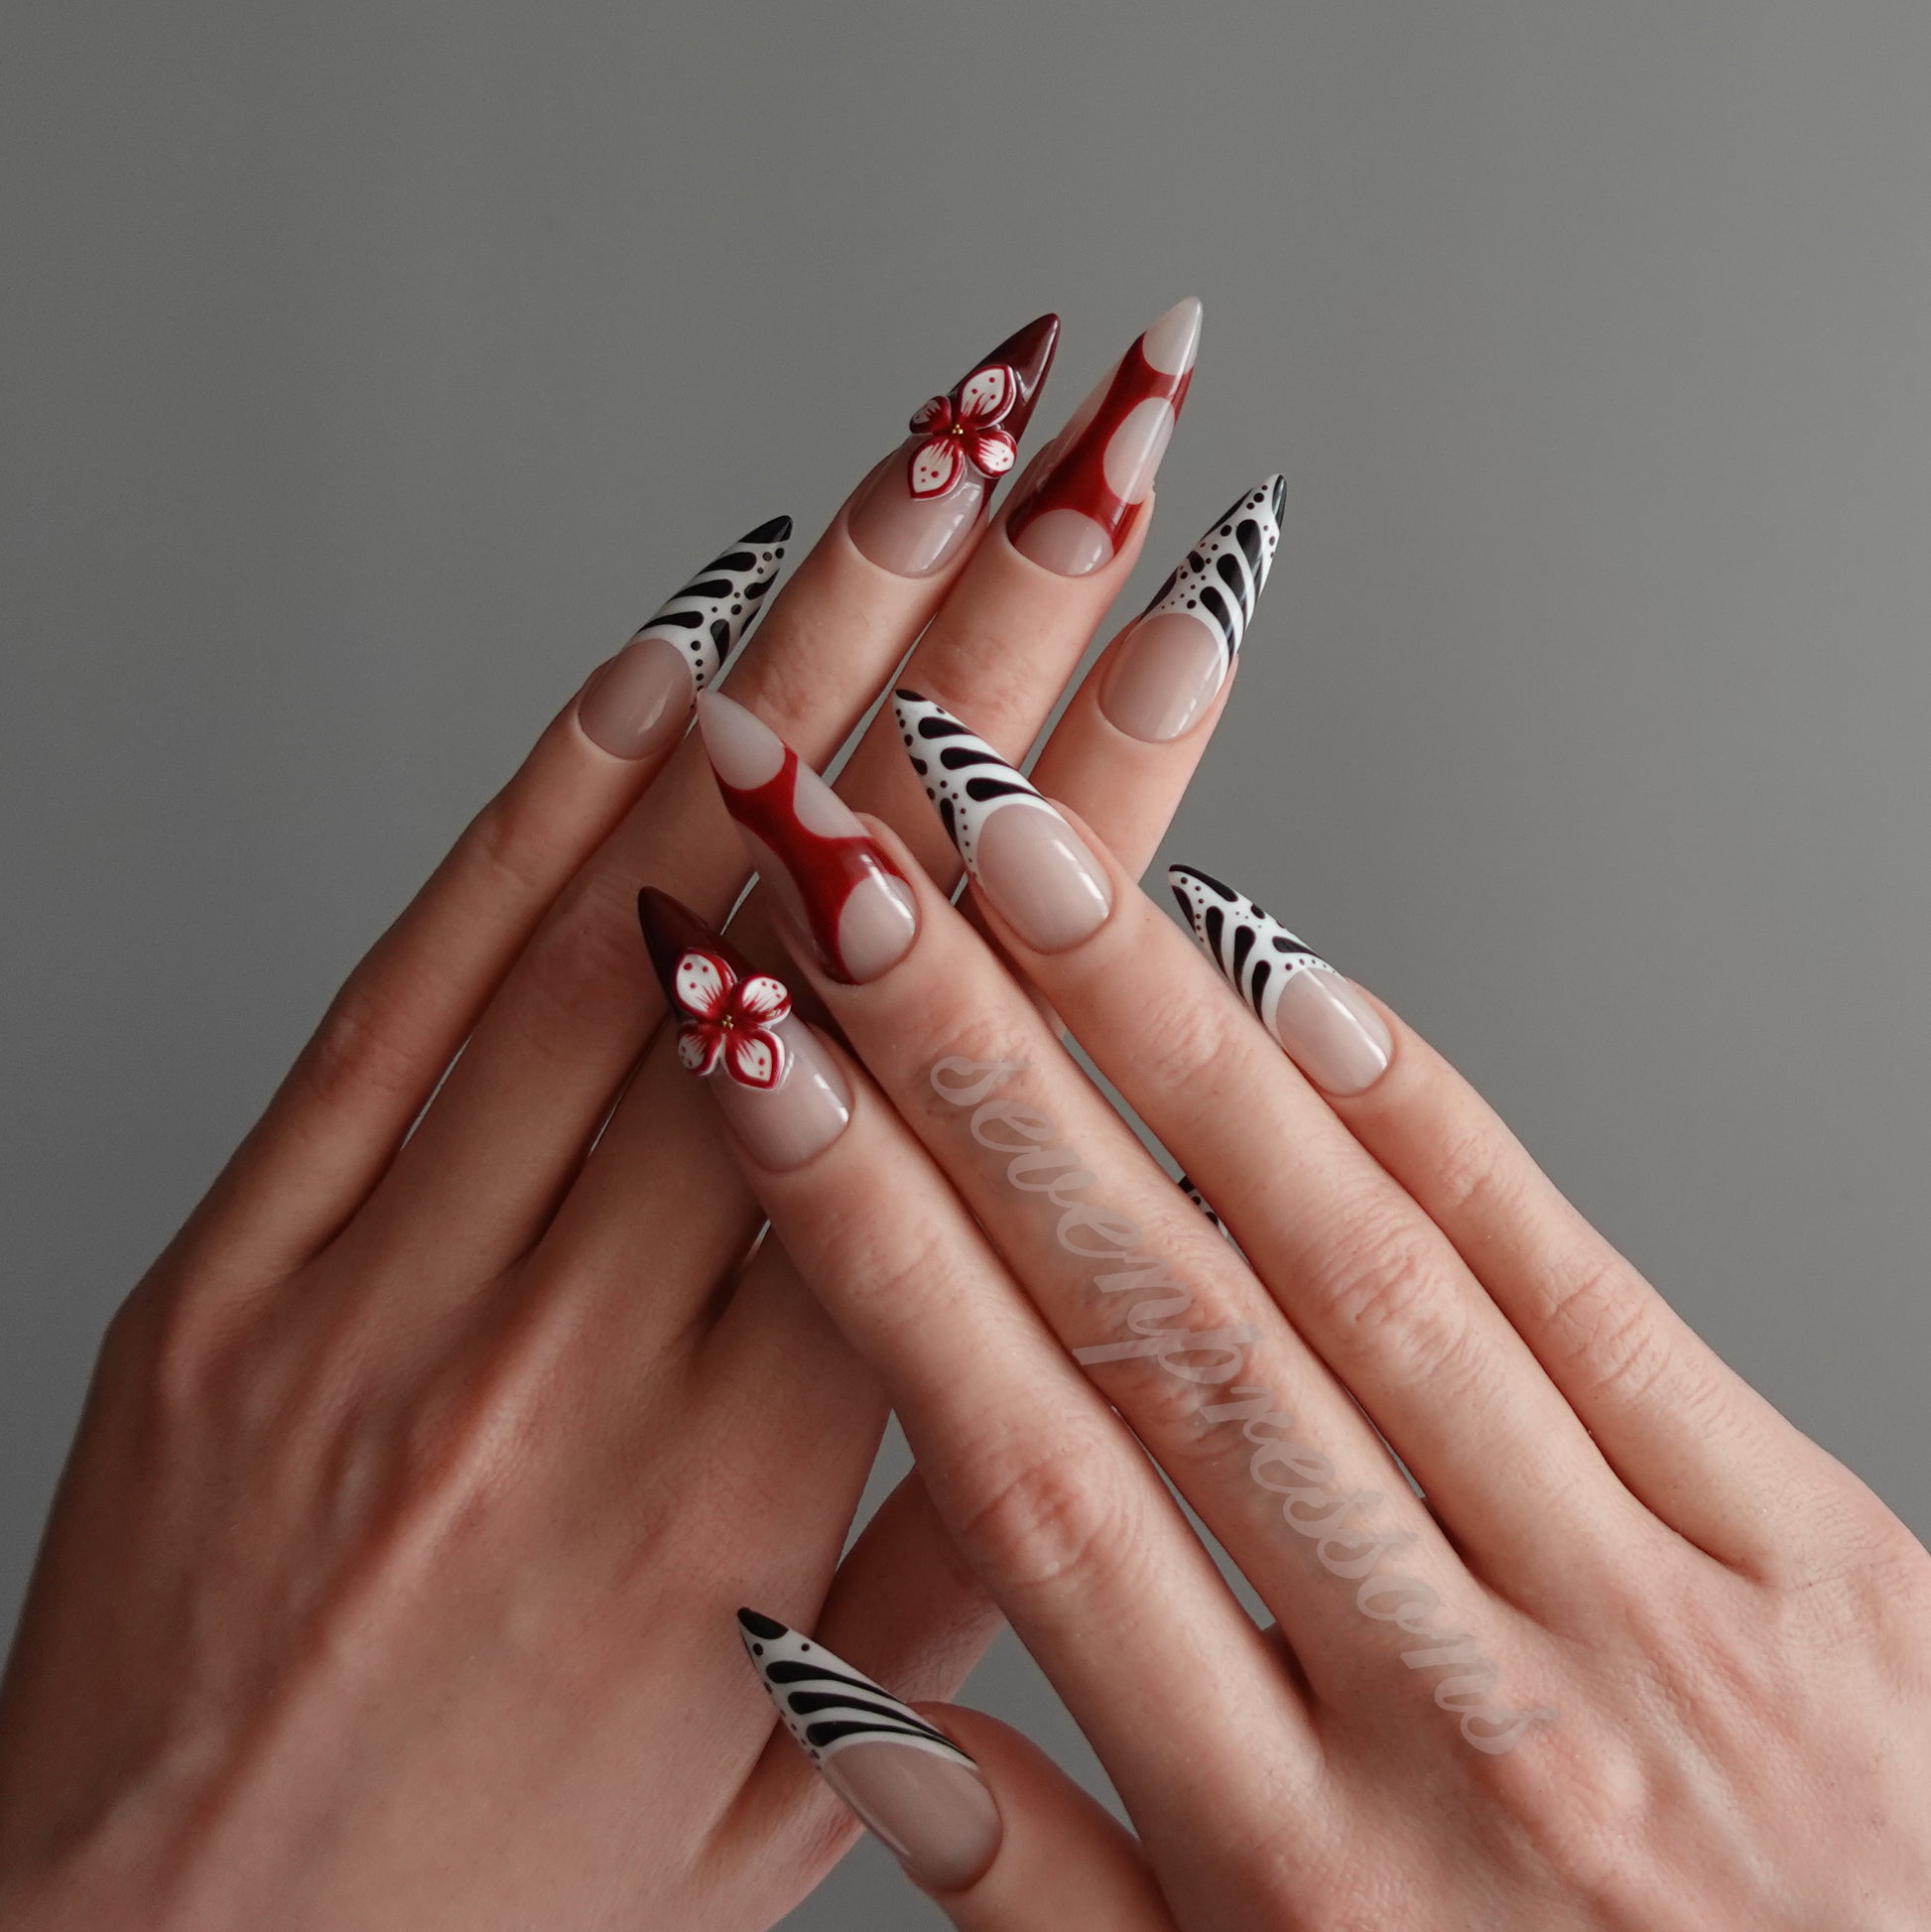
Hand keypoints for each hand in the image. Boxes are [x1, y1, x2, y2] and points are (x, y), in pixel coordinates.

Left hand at [0, 301, 1247, 1930]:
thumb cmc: (496, 1891)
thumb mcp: (791, 1776)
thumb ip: (947, 1535)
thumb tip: (1101, 1314)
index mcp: (761, 1481)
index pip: (984, 1075)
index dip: (1100, 829)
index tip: (1186, 644)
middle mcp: (594, 1343)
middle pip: (839, 925)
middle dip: (985, 644)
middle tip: (1094, 451)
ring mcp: (402, 1275)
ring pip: (637, 902)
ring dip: (798, 654)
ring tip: (922, 466)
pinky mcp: (248, 1254)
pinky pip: (417, 982)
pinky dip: (545, 798)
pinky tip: (665, 651)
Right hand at [660, 693, 1930, 1928]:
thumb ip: (1056, 1893)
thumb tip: (846, 1701)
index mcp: (1294, 1867)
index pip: (1029, 1481)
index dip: (874, 1249)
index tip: (763, 1066)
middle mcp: (1458, 1716)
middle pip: (1170, 1329)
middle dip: (985, 1075)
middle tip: (855, 887)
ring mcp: (1649, 1612)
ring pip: (1358, 1274)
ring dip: (1175, 1046)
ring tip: (1036, 871)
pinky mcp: (1812, 1545)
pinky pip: (1590, 1296)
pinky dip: (1434, 1129)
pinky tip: (1305, 988)